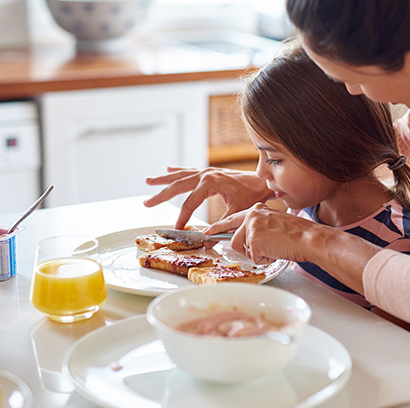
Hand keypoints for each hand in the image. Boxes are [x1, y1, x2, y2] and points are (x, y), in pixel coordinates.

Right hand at [144, 166, 272, 228]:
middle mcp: (205, 174)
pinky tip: (168, 168)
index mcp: (210, 183)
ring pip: (180, 175)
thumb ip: (222, 227)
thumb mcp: (237, 213)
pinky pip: (189, 171)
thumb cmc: (253, 195)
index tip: (177, 229)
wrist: (263, 181)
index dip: (182, 218)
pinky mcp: (210, 172)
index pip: (189, 203)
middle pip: (178, 186)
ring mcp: (207, 171)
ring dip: (164, 179)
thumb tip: (208, 242)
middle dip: (161, 195)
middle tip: (146, 203)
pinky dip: (177, 170)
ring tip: (148, 181)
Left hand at [209, 204, 380, 294]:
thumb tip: (247, 240)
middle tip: (261, 248)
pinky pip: (253, 257)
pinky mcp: (254, 239)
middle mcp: (251, 215)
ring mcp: (251, 226)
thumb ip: (258, 228)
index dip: (218, 227)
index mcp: (256, 210)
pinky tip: (276, 251)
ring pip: (242, 249)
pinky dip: (265, 259)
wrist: (309, 237)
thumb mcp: (274, 224)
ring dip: (258, 254)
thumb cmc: (297, 234)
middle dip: (247, 249)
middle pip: (235, 239)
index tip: (207, 232)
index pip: (232, 219)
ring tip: (274, 247)